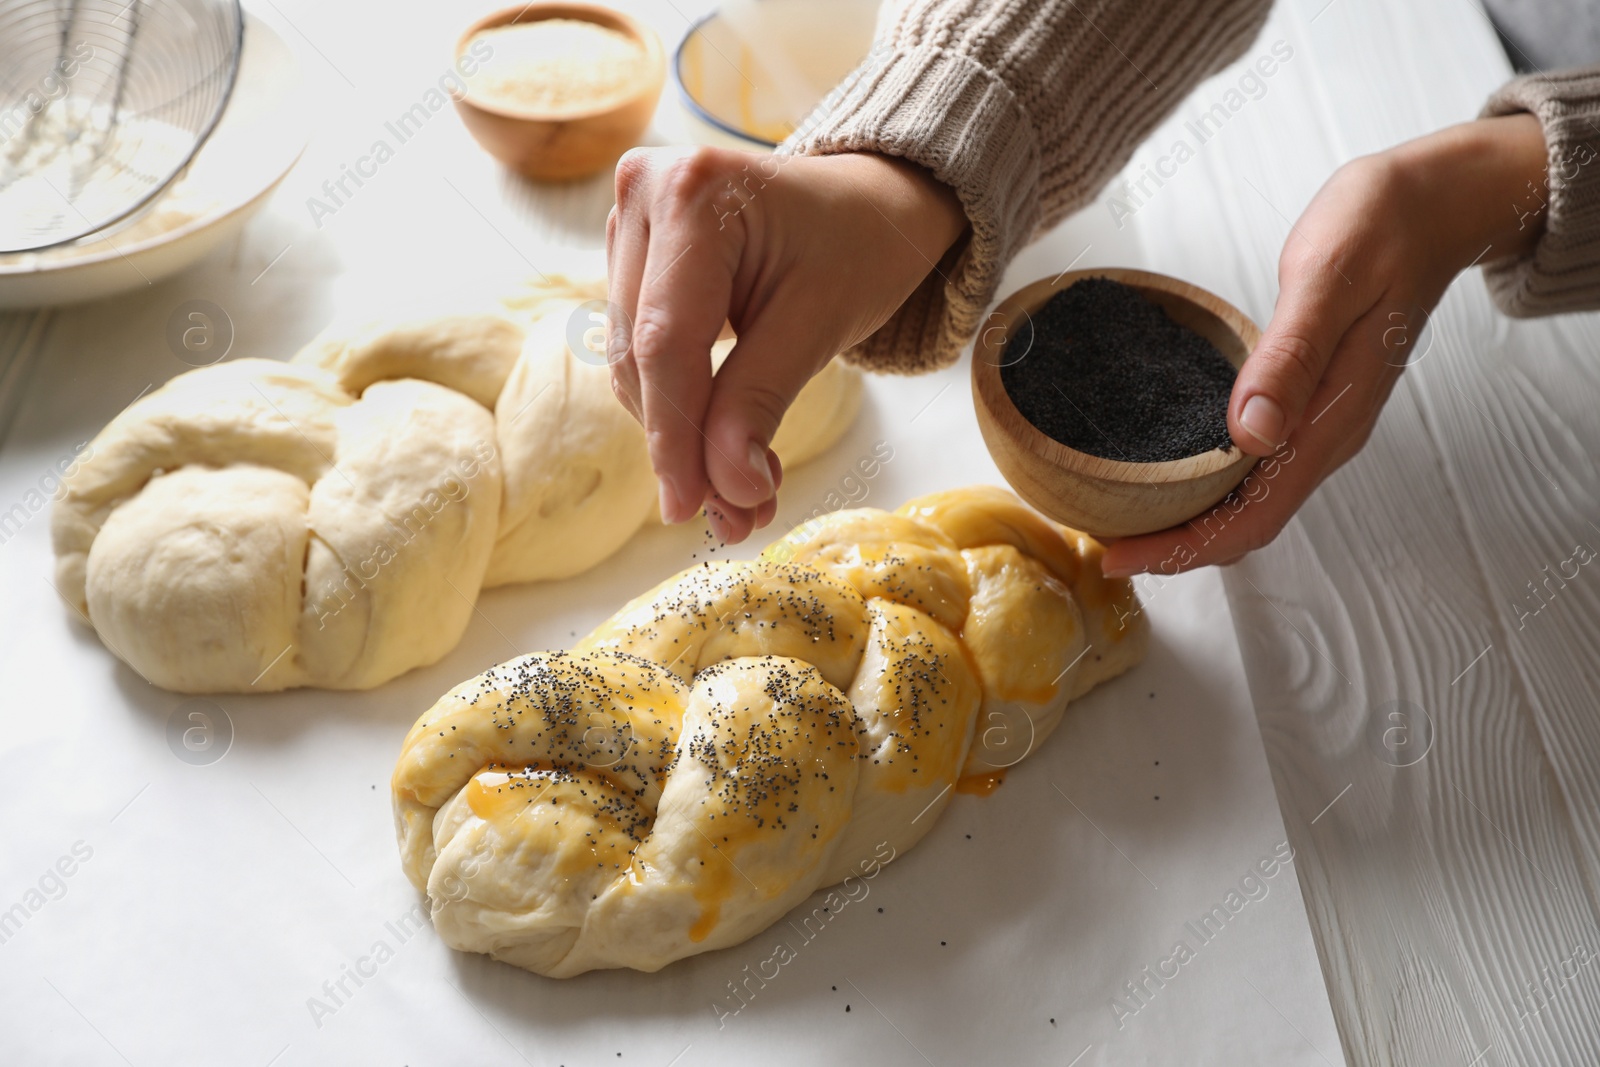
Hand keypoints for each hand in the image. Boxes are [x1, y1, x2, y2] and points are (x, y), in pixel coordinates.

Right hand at [606, 146, 965, 542]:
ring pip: (632, 361)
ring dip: (680, 435)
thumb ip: (760, 402)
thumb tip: (728, 491)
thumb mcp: (819, 325)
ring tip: (737, 497)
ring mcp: (630, 219)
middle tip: (732, 517)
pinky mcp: (631, 254)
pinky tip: (720, 447)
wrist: (865, 206)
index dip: (675, 436)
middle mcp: (646, 191)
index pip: (666, 341)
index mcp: (695, 192)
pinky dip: (679, 404)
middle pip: (641, 355)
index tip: (690, 508)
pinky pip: (640, 347)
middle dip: (684, 446)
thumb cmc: (857, 245)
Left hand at [1100, 113, 1547, 577]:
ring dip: (1186, 522)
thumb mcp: (1328, 279)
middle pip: (1245, 523)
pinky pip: (1253, 467)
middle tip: (1101, 548)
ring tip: (1119, 521)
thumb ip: (1291, 357)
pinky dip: (1204, 484)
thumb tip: (1252, 432)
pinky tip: (1163, 471)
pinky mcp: (1308, 403)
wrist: (1432, 207)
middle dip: (1174, 547)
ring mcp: (1319, 423)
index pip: (1253, 517)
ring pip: (1248, 501)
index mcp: (1331, 420)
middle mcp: (1326, 435)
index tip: (1119, 556)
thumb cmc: (1380, 230)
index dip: (1183, 547)